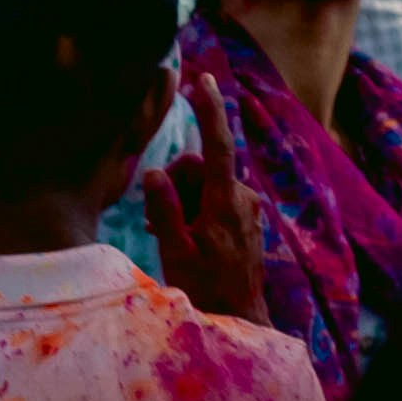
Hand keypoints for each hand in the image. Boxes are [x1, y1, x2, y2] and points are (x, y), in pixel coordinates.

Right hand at [140, 70, 272, 324]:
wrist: (241, 321)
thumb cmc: (206, 291)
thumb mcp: (176, 252)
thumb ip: (164, 209)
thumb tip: (154, 172)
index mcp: (225, 202)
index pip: (217, 145)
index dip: (209, 109)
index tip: (203, 79)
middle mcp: (243, 198)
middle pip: (199, 168)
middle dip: (175, 185)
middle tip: (155, 221)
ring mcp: (247, 209)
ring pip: (205, 185)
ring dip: (183, 201)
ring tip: (170, 236)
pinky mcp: (246, 220)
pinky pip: (215, 200)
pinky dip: (196, 210)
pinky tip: (184, 238)